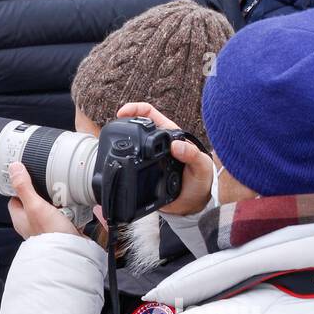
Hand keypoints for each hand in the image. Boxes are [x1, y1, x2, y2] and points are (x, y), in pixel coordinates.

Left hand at [7, 162, 82, 238]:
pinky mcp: (62, 230)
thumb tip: (14, 169)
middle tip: (54, 188)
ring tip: (65, 199)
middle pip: (37, 200)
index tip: (29, 176)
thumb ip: (24, 187)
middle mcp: (32, 223)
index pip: (15, 197)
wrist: (71, 253)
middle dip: (47, 193)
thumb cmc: (50, 235)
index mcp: (20, 218)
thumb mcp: (35, 205)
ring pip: (53, 207)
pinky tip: (75, 209)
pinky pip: (66, 215)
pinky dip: (72, 211)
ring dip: (61, 202)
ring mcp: (47, 227)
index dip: (21, 186)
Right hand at [116, 102, 213, 216]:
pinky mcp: (142, 172)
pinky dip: (122, 163)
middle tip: (114, 128)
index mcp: (171, 135)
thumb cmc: (201, 180)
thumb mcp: (201, 166)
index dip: (136, 110)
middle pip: (136, 127)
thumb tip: (176, 146)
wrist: (193, 204)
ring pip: (130, 145)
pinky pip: (129, 164)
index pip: (150, 114)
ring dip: (121, 142)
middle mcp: (158, 144)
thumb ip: (192, 154)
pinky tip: (117, 164)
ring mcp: (148, 158)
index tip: (123, 113)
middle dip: (122, 124)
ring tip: (112, 144)